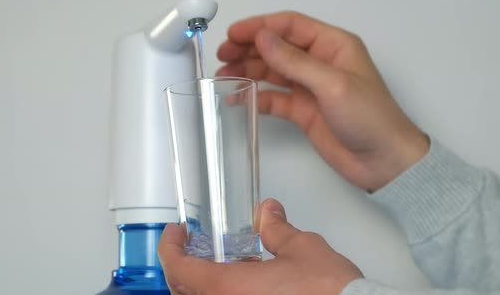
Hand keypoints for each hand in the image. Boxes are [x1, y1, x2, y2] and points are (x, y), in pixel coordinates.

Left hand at [158, 198, 362, 294]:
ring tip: (220, 262)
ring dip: (202, 282)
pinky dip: (222, 293)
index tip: (174, 233)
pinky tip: (242, 283)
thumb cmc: (329, 293)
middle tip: (192, 246)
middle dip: (183, 264)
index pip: (178, 269)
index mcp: (227, 290)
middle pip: (183, 290)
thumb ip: (276, 229)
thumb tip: (268, 213)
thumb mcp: (300, 248)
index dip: (170, 247)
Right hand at [217, 12, 428, 191]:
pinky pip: (274, 98)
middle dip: (249, 48)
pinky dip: (255, 96)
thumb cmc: (373, 119)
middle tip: (224, 54)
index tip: (234, 34)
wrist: (384, 162)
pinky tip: (239, 97)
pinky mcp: (304, 110)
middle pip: (277, 47)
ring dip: (248, 71)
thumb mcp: (332, 85)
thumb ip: (295, 61)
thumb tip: (263, 38)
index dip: (260, 26)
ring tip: (224, 75)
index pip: (290, 26)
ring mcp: (311, 87)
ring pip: (272, 71)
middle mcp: (321, 63)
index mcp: (334, 46)